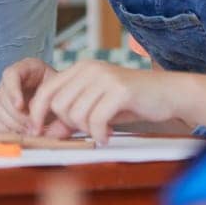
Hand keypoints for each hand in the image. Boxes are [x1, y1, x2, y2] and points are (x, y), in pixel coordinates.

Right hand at [0, 58, 69, 137]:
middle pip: (1, 96)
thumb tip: (36, 118)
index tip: (20, 106)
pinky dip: (5, 128)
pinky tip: (21, 132)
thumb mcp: (59, 91)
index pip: (10, 74)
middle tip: (32, 127)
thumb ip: (49, 100)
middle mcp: (11, 78)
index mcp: (28, 67)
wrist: (59, 100)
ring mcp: (2, 92)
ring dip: (12, 124)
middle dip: (17, 116)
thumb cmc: (60, 94)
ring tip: (30, 131)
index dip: (13, 91)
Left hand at [26, 62, 171, 144]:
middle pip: (60, 106)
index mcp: (81, 68)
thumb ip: (72, 117)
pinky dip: (99, 134)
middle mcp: (90, 68)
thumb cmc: (131, 102)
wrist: (167, 93)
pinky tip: (107, 136)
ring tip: (103, 130)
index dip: (38, 113)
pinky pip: (96, 120)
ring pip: (77, 114)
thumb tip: (47, 133)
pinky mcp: (120, 91)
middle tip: (90, 129)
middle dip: (71, 125)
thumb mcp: (97, 107)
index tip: (39, 132)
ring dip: (88, 130)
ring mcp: (105, 78)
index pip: (47, 90)